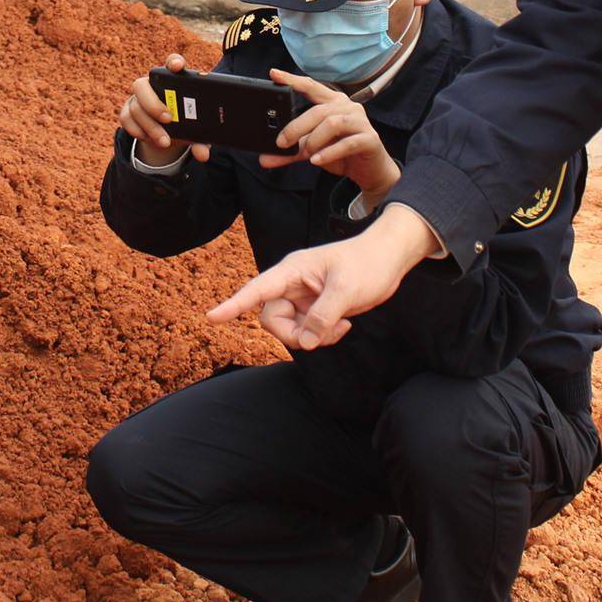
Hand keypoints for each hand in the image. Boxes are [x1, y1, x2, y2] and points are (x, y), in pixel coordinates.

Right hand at [118, 54, 211, 166]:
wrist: (167, 135)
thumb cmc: (184, 125)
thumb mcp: (194, 133)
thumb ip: (200, 141)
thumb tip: (203, 155)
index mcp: (173, 81)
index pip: (171, 63)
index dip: (173, 62)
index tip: (178, 67)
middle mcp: (152, 84)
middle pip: (143, 85)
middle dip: (154, 103)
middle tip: (169, 119)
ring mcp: (137, 97)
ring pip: (136, 106)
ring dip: (150, 126)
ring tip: (164, 141)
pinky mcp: (127, 110)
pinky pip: (125, 118)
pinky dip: (137, 131)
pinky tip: (148, 139)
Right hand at [206, 205, 437, 349]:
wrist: (389, 259)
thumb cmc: (367, 264)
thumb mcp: (346, 290)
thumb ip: (322, 317)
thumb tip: (304, 342)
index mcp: (292, 270)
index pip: (256, 289)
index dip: (234, 305)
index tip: (212, 318)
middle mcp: (292, 284)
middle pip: (272, 318)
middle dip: (293, 334)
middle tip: (321, 334)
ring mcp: (303, 298)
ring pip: (290, 329)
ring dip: (313, 337)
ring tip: (341, 326)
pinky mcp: (315, 308)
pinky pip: (307, 331)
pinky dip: (323, 335)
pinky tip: (344, 326)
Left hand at [261, 69, 399, 202]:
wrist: (371, 171)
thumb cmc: (342, 153)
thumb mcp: (312, 150)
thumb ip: (290, 152)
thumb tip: (265, 159)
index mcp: (333, 102)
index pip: (311, 86)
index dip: (292, 79)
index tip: (273, 74)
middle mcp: (348, 107)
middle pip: (318, 110)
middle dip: (297, 127)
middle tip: (281, 142)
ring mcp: (361, 122)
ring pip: (332, 123)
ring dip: (314, 140)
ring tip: (305, 154)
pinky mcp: (369, 139)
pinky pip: (347, 143)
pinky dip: (329, 152)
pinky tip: (316, 160)